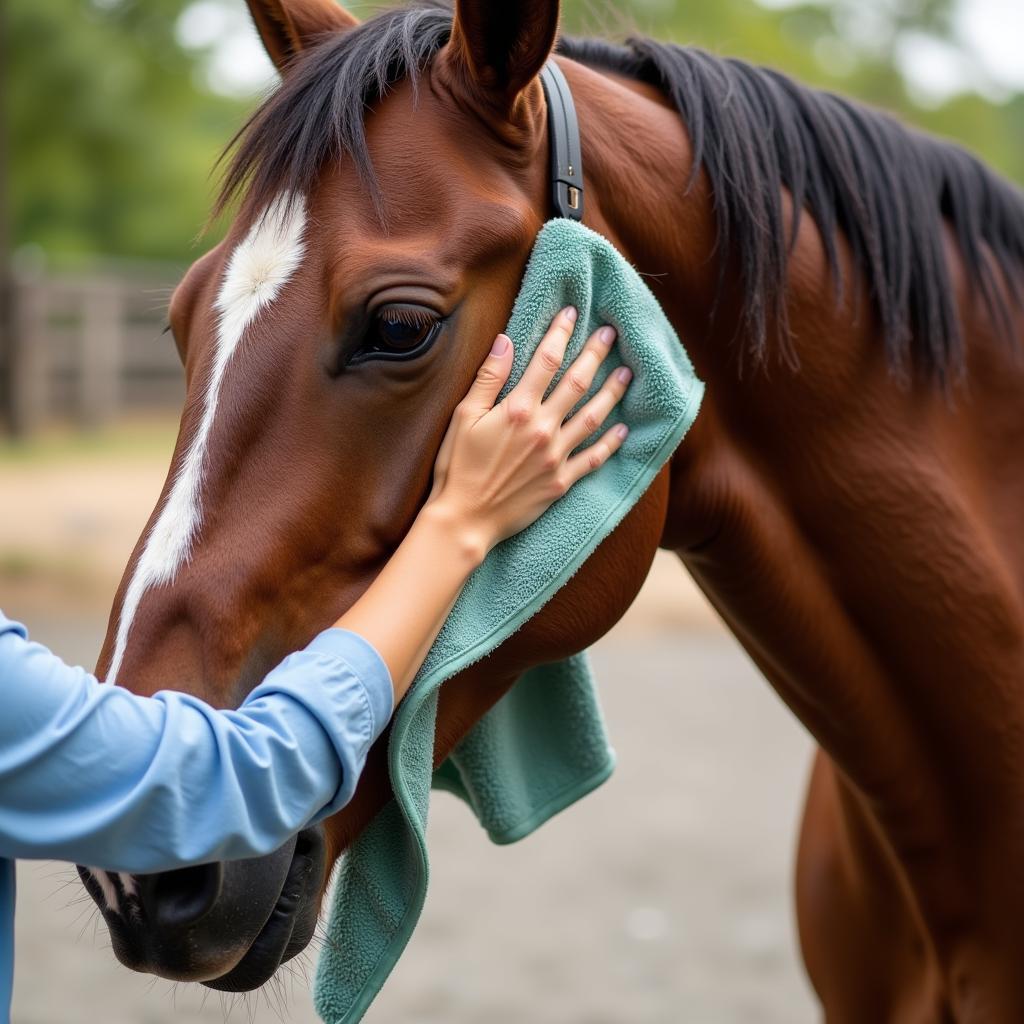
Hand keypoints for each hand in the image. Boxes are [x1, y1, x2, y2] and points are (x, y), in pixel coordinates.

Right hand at [425, 306, 631, 556]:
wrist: (465, 519)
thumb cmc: (457, 467)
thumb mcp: (463, 417)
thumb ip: (488, 378)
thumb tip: (505, 340)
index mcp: (517, 409)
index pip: (546, 361)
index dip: (561, 333)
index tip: (573, 313)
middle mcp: (542, 429)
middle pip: (577, 383)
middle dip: (596, 355)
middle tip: (611, 334)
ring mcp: (556, 456)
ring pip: (593, 417)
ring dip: (612, 392)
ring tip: (627, 373)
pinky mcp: (561, 482)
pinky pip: (594, 459)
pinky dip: (610, 443)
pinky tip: (623, 429)